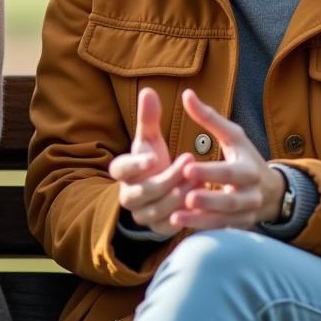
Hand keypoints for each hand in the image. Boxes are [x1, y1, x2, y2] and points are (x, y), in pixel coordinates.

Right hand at [109, 87, 197, 235]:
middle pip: (143, 192)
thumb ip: (149, 117)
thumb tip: (148, 90)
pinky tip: (200, 198)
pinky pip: (171, 224)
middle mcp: (127, 196)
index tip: (154, 157)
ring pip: (159, 209)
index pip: (120, 169)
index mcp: (122, 172)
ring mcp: (142, 215)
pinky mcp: (158, 229)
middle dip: (167, 179)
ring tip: (199, 180)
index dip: (135, 164)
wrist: (165, 191)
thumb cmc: (156, 159)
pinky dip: (186, 213)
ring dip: (180, 194)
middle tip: (189, 163)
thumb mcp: (152, 138)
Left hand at [172, 90, 285, 230]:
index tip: (187, 167)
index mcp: (249, 170)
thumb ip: (208, 118)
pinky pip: (220, 230)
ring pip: (224, 220)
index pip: (230, 172)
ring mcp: (245, 215)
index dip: (210, 171)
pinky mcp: (237, 227)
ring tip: (175, 216)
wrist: (270, 191)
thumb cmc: (245, 157)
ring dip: (201, 219)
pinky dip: (202, 228)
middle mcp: (250, 195)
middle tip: (186, 197)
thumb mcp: (232, 136)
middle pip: (230, 201)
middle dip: (209, 200)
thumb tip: (186, 94)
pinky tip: (179, 224)